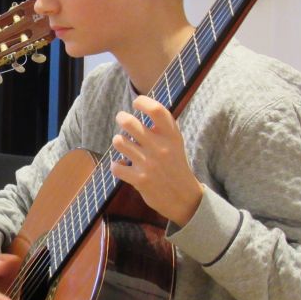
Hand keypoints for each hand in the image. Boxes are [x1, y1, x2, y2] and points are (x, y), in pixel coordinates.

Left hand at [110, 95, 203, 226]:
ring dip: (118, 141)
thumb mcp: (176, 143)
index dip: (143, 102)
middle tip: (122, 119)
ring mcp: (149, 164)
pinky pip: (116, 166)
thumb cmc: (175, 165)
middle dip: (122, 118)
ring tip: (123, 144)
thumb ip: (163, 127)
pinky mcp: (139, 179)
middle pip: (129, 123)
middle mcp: (160, 148)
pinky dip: (116, 165)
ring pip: (119, 141)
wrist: (184, 198)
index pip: (157, 110)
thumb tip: (144, 105)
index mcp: (172, 136)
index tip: (136, 102)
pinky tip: (122, 165)